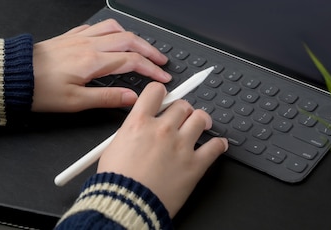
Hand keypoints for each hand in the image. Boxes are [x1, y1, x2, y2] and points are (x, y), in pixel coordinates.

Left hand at [31, 19, 171, 111]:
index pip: (132, 61)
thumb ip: (107, 98)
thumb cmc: (39, 90)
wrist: (12, 76)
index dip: (151, 69)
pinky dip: (111, 30)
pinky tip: (111, 37)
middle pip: (129, 40)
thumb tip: (132, 99)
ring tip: (141, 47)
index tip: (162, 78)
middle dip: (149, 50)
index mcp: (93, 61)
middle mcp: (88, 45)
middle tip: (160, 61)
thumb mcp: (75, 102)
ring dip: (132, 37)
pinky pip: (96, 27)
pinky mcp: (68, 38)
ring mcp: (78, 38)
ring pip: (114, 29)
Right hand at [97, 82, 228, 217]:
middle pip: (181, 106)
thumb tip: (138, 129)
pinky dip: (218, 144)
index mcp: (139, 123)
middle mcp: (162, 130)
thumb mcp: (112, 148)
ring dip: (201, 121)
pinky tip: (218, 145)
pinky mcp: (195, 164)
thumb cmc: (115, 182)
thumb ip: (130, 132)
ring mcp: (181, 146)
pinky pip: (215, 146)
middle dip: (182, 110)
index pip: (155, 91)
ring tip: (202, 125)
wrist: (126, 205)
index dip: (161, 93)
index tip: (164, 98)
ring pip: (201, 119)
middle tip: (182, 118)